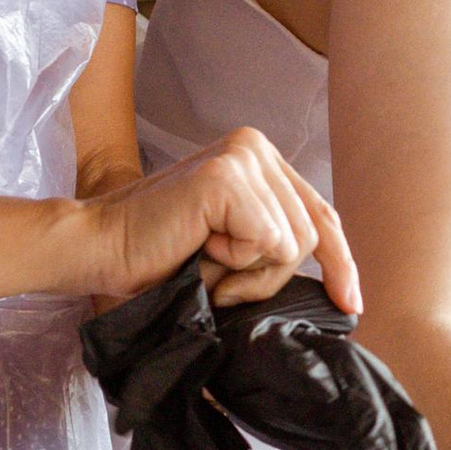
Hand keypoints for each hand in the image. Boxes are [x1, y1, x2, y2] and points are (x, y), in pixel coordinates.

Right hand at [65, 128, 359, 313]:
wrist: (100, 248)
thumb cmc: (158, 255)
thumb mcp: (232, 246)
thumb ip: (274, 243)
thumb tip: (338, 281)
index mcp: (259, 157)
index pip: (319, 213)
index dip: (340, 262)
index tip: (350, 302)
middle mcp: (255, 146)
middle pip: (310, 233)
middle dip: (270, 277)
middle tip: (220, 279)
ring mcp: (242, 157)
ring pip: (293, 244)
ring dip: (250, 275)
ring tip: (206, 263)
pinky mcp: (227, 178)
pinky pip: (267, 244)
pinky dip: (235, 265)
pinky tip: (199, 249)